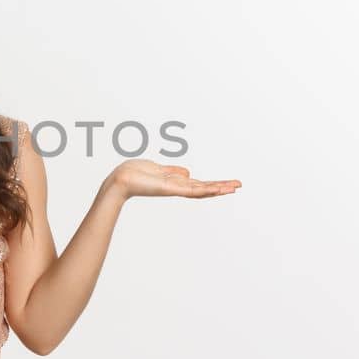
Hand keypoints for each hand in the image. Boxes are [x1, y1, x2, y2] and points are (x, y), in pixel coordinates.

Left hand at [107, 159, 240, 199]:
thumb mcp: (158, 169)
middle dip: (221, 187)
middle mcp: (177, 187)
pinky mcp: (170, 189)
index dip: (213, 184)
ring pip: (201, 190)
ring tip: (234, 188)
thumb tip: (188, 173)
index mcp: (175, 182)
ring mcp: (174, 189)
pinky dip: (204, 189)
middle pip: (204, 188)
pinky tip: (216, 189)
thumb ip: (173, 171)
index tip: (228, 184)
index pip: (198, 184)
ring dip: (218, 188)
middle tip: (239, 185)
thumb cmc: (134, 174)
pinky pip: (190, 190)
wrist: (120, 180)